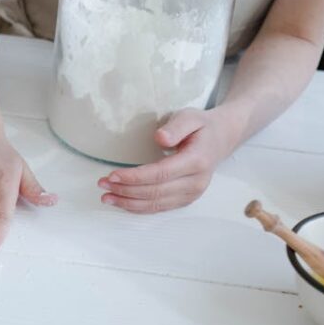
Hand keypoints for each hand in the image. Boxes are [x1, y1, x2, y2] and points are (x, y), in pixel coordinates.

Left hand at [97, 108, 239, 212]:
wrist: (221, 139)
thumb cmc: (202, 127)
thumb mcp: (190, 117)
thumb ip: (176, 127)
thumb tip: (160, 138)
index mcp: (197, 161)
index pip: (160, 174)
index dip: (134, 177)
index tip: (113, 174)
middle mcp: (196, 182)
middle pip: (155, 192)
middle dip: (126, 190)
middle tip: (102, 184)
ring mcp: (192, 194)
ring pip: (156, 204)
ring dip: (128, 203)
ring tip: (106, 197)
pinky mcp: (186, 199)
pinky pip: (159, 207)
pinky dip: (138, 207)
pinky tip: (122, 202)